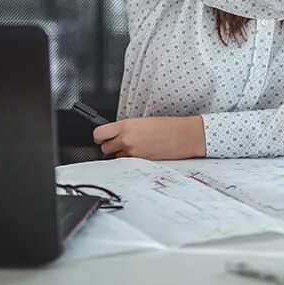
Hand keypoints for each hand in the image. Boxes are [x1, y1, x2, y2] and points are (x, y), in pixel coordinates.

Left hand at [92, 116, 206, 159]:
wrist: (184, 136)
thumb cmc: (169, 126)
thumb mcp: (144, 121)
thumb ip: (127, 127)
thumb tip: (117, 133)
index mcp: (127, 126)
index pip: (99, 134)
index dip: (99, 136)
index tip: (101, 137)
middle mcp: (127, 140)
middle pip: (104, 148)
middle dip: (110, 146)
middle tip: (120, 142)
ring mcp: (133, 153)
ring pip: (116, 157)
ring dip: (121, 153)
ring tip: (135, 147)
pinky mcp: (140, 163)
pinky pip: (128, 163)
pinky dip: (131, 160)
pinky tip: (142, 153)